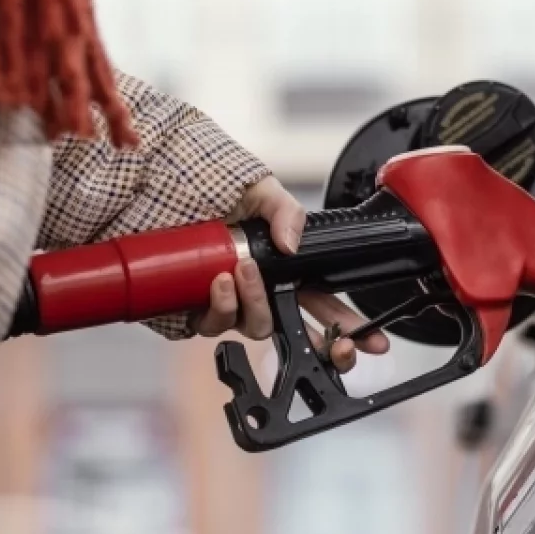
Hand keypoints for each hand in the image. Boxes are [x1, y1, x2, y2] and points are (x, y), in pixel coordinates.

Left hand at [187, 176, 389, 371]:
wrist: (161, 191)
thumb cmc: (213, 193)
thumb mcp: (261, 190)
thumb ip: (286, 211)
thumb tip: (292, 245)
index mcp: (285, 270)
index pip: (323, 303)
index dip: (349, 326)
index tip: (373, 342)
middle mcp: (260, 292)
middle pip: (295, 330)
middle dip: (320, 343)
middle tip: (330, 339)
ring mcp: (232, 305)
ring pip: (257, 326)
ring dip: (256, 302)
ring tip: (243, 270)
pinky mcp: (199, 311)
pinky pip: (216, 325)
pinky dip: (222, 306)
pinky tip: (220, 282)